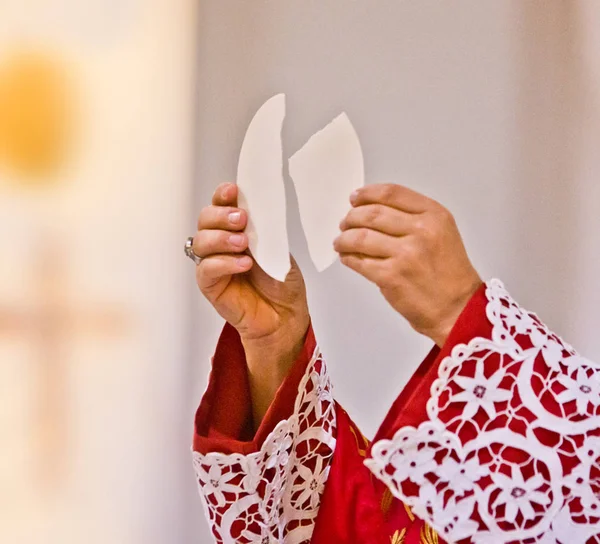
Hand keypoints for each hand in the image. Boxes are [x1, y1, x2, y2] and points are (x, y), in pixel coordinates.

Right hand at [194, 182, 309, 352]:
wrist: (285, 315)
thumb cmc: (281, 282)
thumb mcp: (278, 248)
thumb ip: (264, 229)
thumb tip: (257, 210)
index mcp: (236, 229)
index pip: (220, 205)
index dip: (222, 195)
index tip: (233, 190)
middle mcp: (220, 243)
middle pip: (205, 219)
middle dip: (221, 215)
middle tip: (242, 219)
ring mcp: (213, 264)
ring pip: (201, 242)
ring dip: (221, 238)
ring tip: (244, 244)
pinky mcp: (210, 286)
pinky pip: (207, 269)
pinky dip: (224, 263)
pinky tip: (243, 264)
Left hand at [334, 184, 481, 346]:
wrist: (458, 309)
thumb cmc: (449, 275)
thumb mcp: (441, 233)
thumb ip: (411, 219)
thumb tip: (371, 211)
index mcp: (434, 215)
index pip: (391, 193)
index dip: (367, 194)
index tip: (355, 198)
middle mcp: (421, 230)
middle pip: (372, 213)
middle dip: (351, 218)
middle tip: (345, 224)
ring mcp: (406, 253)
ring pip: (360, 236)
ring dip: (344, 238)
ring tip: (340, 242)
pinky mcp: (391, 276)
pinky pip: (359, 261)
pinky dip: (348, 258)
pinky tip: (347, 258)